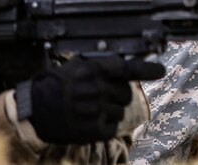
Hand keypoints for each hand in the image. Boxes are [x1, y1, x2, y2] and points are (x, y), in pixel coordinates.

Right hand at [25, 55, 164, 144]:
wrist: (37, 109)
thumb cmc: (60, 85)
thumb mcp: (79, 67)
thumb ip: (104, 68)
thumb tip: (130, 69)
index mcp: (93, 70)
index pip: (126, 68)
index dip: (146, 68)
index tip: (160, 70)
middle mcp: (96, 89)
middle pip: (127, 93)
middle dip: (120, 95)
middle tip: (104, 96)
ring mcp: (94, 110)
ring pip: (121, 111)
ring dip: (112, 111)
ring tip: (94, 108)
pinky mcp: (91, 129)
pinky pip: (113, 127)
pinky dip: (107, 125)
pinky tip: (93, 119)